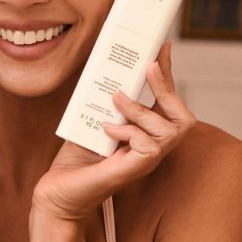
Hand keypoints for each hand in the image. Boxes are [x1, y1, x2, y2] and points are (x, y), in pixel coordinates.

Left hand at [33, 42, 195, 220]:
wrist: (56, 193)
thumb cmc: (75, 160)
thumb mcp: (92, 118)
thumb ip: (104, 98)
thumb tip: (108, 65)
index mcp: (146, 135)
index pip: (168, 103)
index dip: (167, 74)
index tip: (160, 47)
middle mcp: (151, 149)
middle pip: (184, 119)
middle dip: (169, 89)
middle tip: (148, 68)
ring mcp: (144, 162)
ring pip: (169, 131)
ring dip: (142, 109)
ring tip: (116, 100)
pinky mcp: (131, 171)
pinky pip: (149, 146)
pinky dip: (129, 131)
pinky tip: (107, 128)